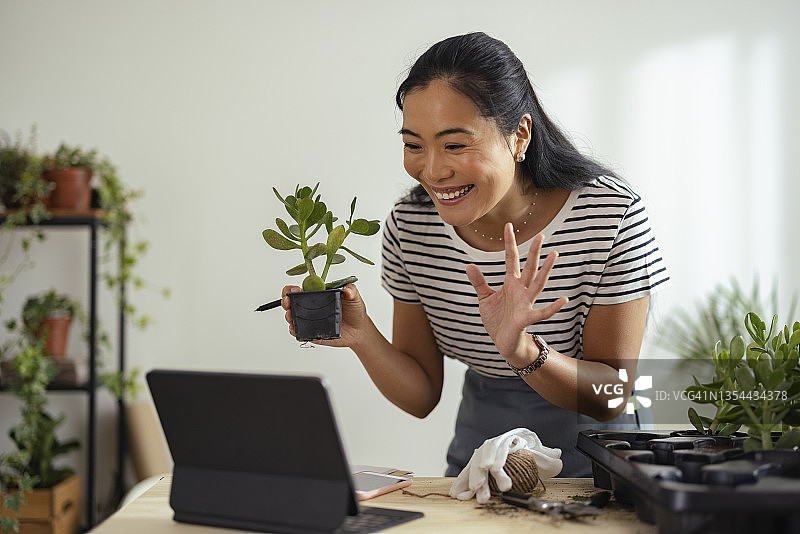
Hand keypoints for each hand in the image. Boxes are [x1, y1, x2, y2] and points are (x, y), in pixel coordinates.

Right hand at [281, 283, 370, 347]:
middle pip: (291, 302)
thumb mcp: (354, 297)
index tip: (295, 290)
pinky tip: (294, 329)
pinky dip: (294, 331)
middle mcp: (310, 307)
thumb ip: (351, 290)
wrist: (360, 330)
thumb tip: (347, 290)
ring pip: (292, 317)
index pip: (299, 289)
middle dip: (285, 301)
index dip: (292, 288)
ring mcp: (310, 321)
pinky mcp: (312, 333)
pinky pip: (299, 332)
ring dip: (288, 316)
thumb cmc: (354, 310)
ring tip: (291, 316)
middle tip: (288, 302)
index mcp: (317, 295)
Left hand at [465, 224, 566, 361]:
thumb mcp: (485, 298)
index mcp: (511, 283)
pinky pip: (542, 313)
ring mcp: (526, 303)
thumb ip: (479, 282)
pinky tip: (563, 300)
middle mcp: (521, 290)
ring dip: (546, 270)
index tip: (508, 226)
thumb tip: (469, 265)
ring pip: (538, 283)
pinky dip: (552, 307)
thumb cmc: (497, 319)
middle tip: (541, 235)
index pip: (512, 259)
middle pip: (529, 267)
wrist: (503, 342)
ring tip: (554, 254)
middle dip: (534, 252)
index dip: (510, 243)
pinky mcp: (526, 318)